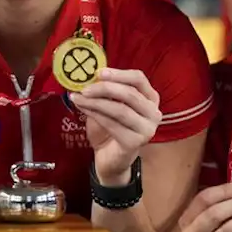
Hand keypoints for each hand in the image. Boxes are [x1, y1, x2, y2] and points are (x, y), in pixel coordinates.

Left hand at [70, 67, 161, 184]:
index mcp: (150, 98)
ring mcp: (147, 129)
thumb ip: (104, 92)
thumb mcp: (108, 105)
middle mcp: (154, 113)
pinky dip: (95, 115)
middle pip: (129, 93)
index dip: (118, 74)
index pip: (138, 79)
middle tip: (84, 88)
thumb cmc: (110, 128)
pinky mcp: (135, 142)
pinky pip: (112, 124)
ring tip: (78, 98)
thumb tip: (87, 78)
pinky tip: (83, 109)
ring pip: (120, 109)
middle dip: (104, 88)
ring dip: (96, 102)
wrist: (110, 158)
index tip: (98, 72)